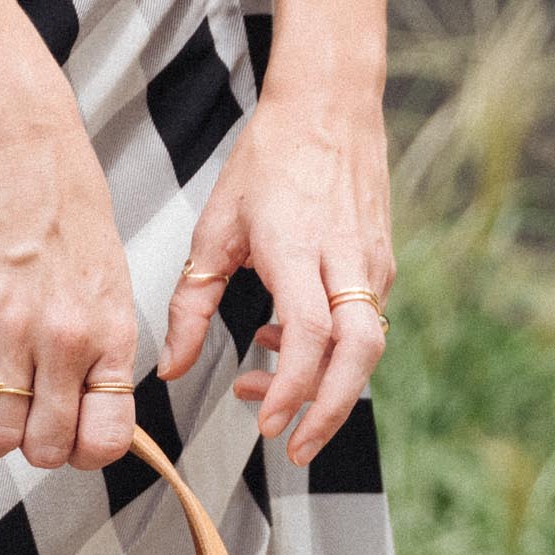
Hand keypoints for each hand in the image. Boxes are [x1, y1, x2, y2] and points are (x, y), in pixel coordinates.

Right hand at [0, 91, 143, 482]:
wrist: (24, 152)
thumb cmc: (69, 212)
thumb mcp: (109, 286)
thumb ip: (100, 349)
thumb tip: (85, 403)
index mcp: (109, 335)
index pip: (107, 436)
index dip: (85, 452)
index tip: (70, 440)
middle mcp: (66, 341)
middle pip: (48, 446)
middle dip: (32, 446)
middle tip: (23, 420)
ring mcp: (14, 330)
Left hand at [155, 85, 393, 466]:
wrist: (330, 104)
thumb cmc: (268, 160)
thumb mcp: (215, 229)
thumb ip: (190, 304)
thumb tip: (172, 369)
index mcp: (298, 246)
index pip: (310, 333)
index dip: (293, 386)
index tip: (269, 423)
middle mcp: (345, 257)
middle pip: (358, 353)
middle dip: (329, 411)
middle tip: (295, 450)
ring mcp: (371, 262)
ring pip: (366, 346)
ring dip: (325, 387)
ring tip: (272, 400)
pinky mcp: (381, 266)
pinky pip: (362, 325)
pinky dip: (328, 353)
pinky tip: (282, 344)